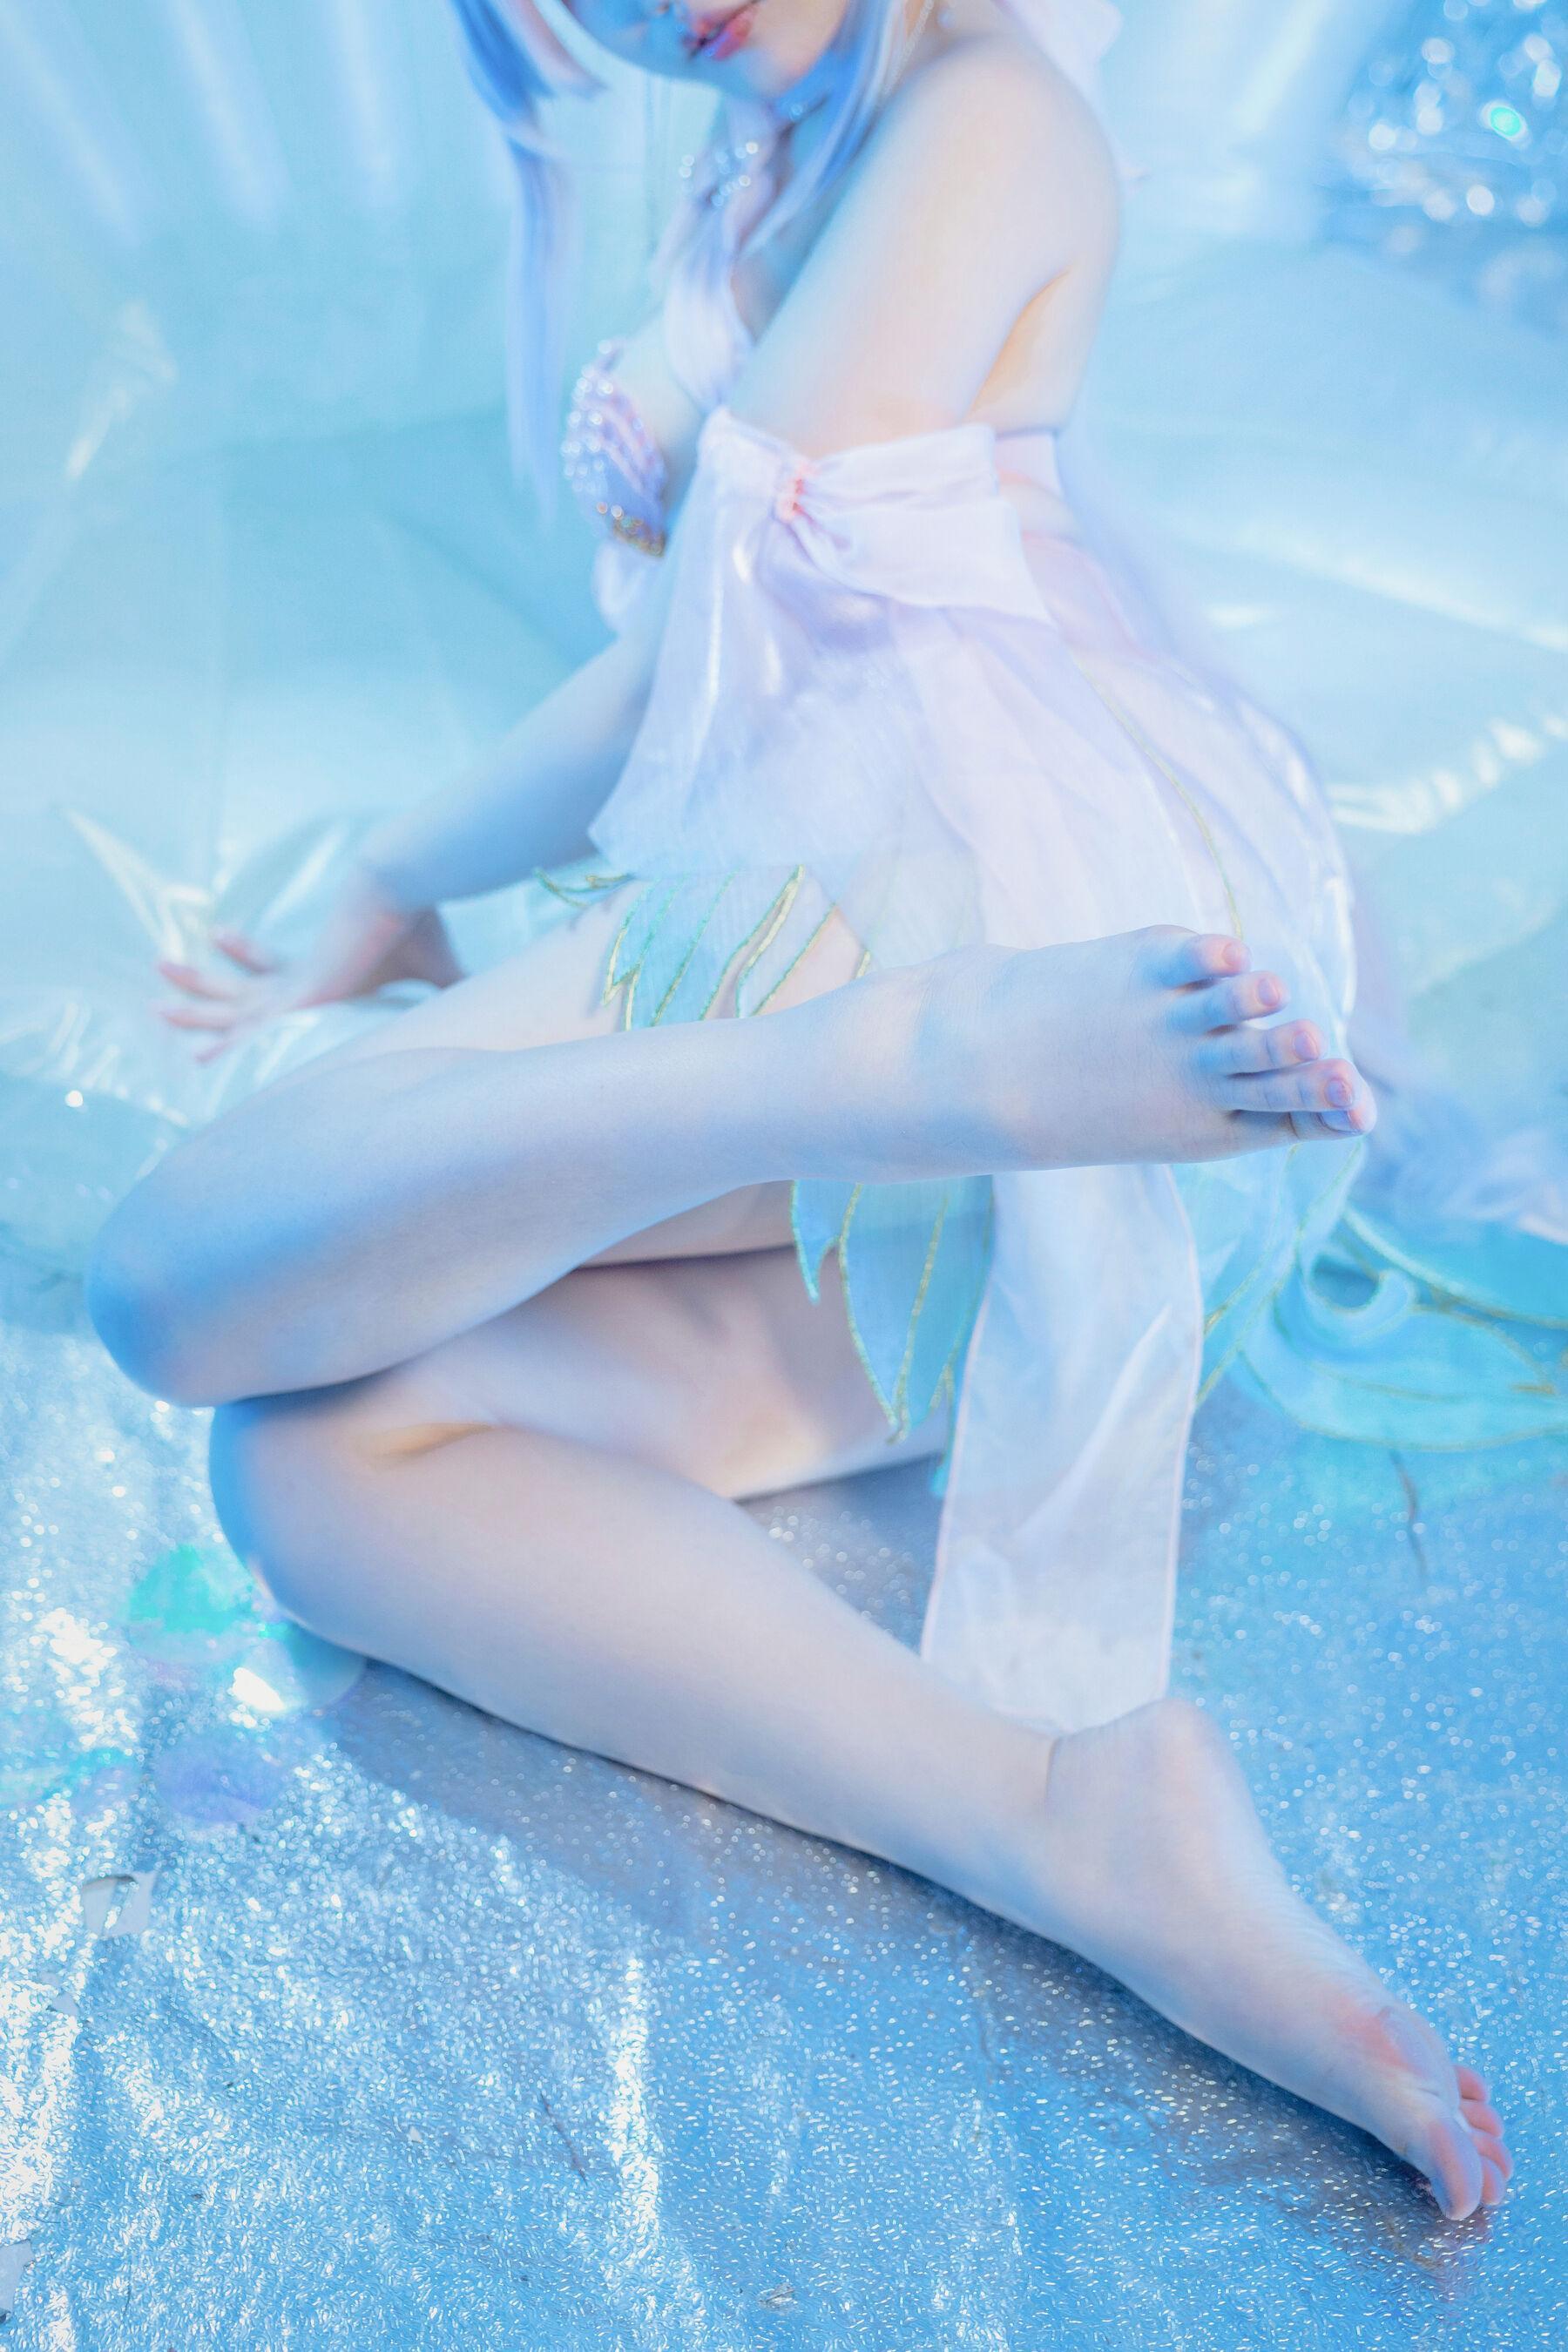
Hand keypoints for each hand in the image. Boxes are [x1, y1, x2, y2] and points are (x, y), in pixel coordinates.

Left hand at [152, 867, 466, 1064]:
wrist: (400, 886)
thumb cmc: (419, 921)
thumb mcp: (441, 971)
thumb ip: (454, 991)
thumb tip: (496, 999)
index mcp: (325, 970)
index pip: (277, 966)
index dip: (248, 953)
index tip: (221, 936)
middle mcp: (303, 977)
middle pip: (243, 988)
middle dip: (205, 986)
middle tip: (164, 978)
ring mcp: (300, 988)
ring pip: (235, 1005)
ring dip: (196, 1006)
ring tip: (154, 1004)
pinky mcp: (305, 997)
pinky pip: (257, 1030)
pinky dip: (229, 1045)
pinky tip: (198, 1060)